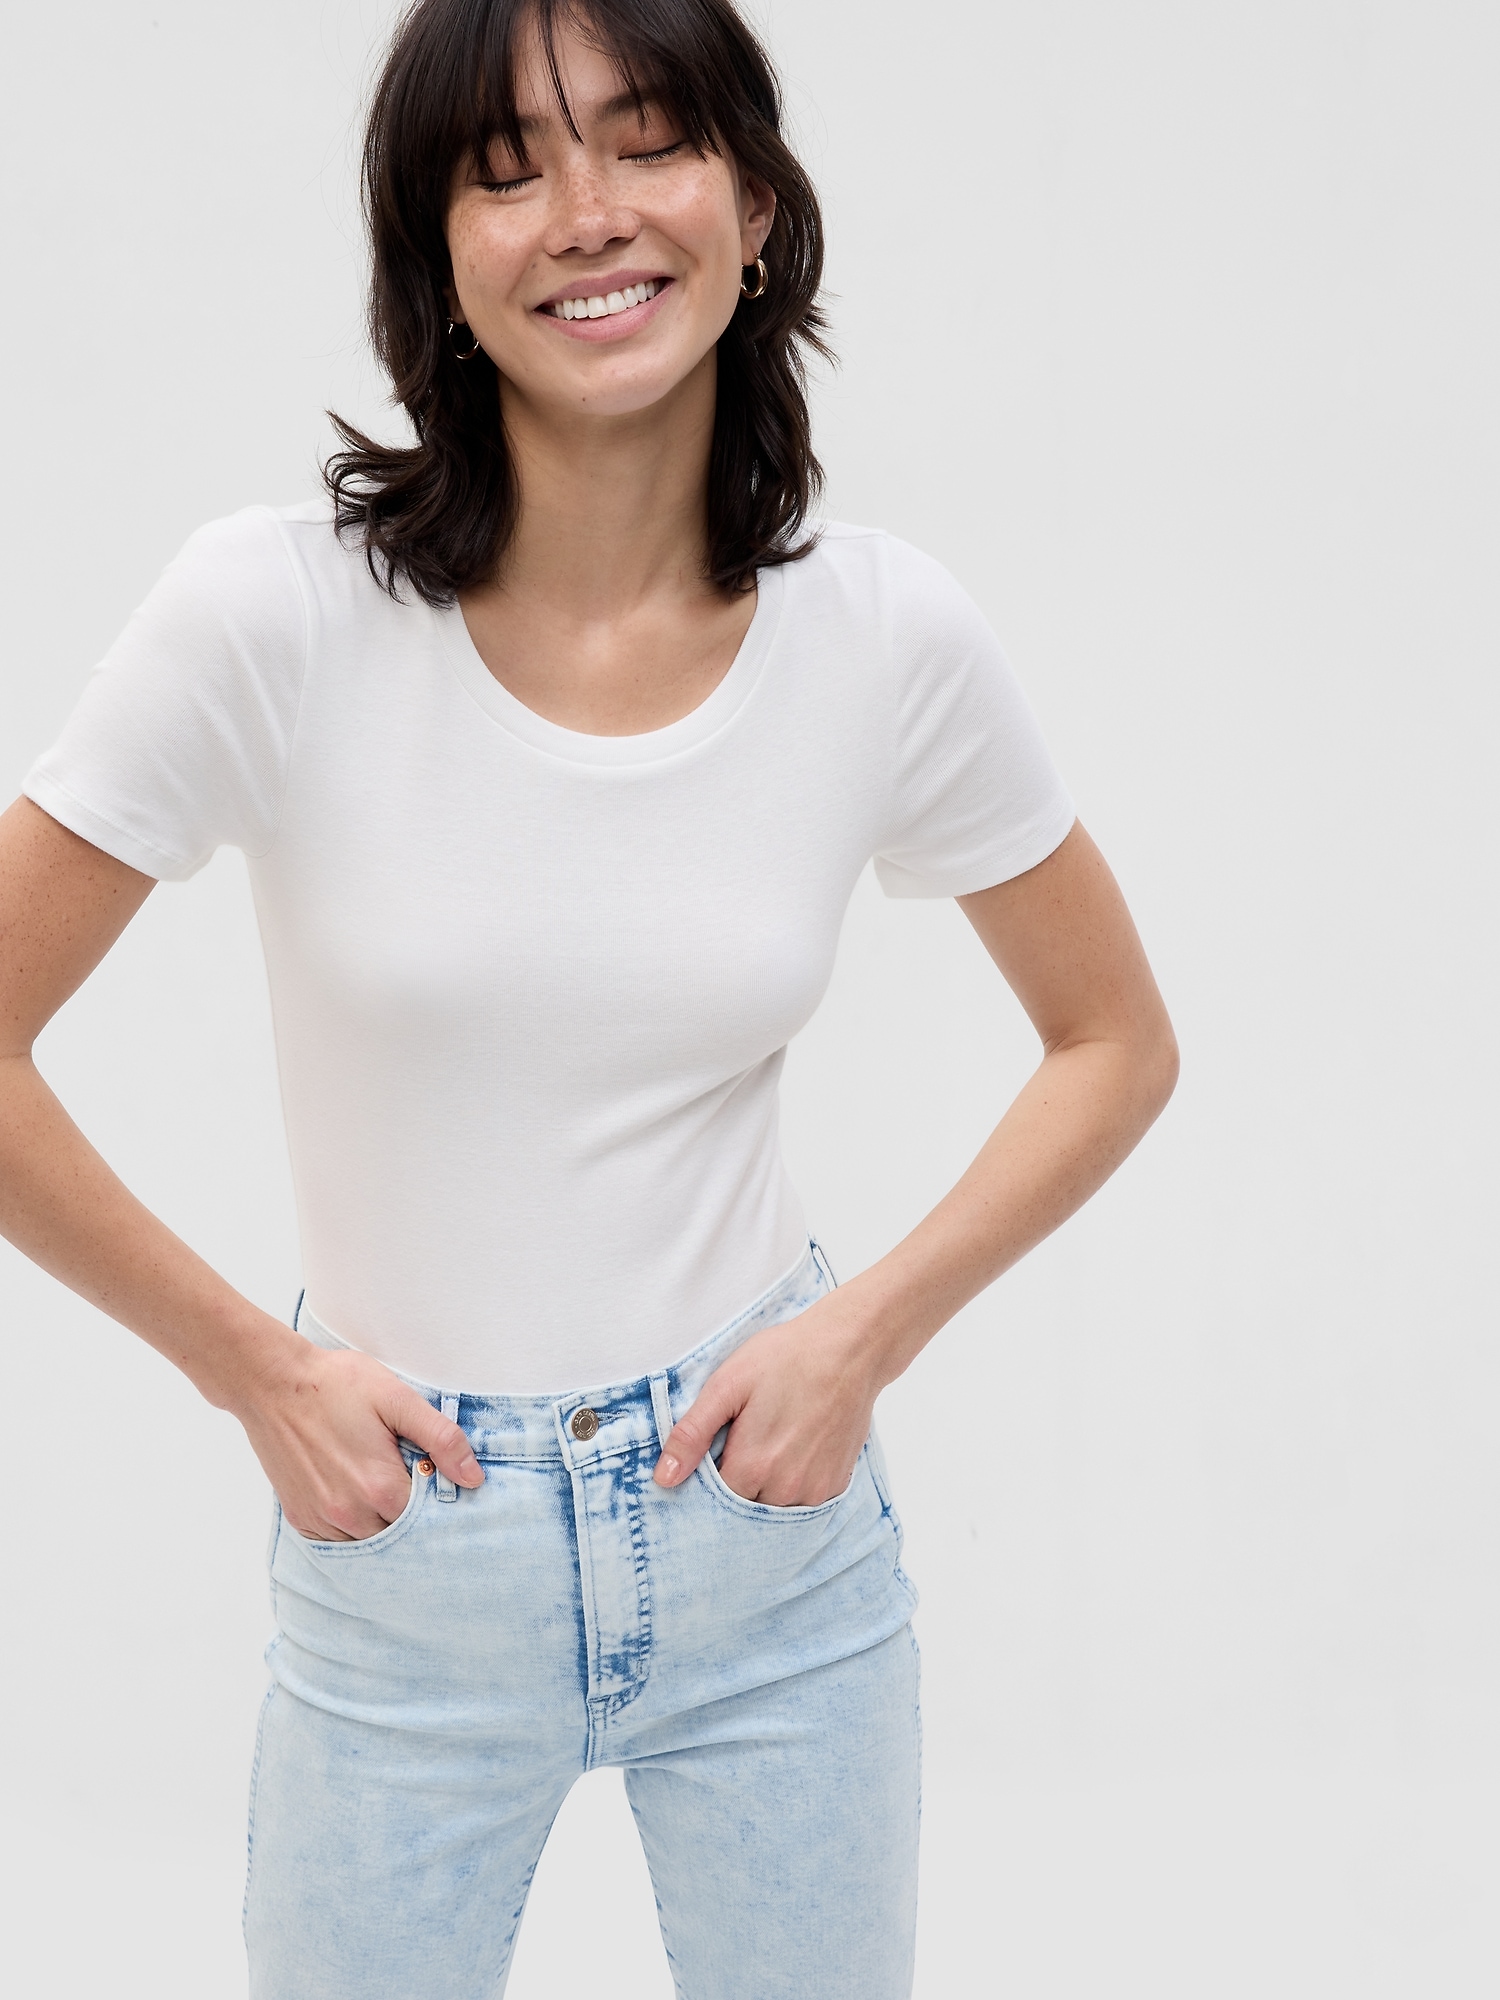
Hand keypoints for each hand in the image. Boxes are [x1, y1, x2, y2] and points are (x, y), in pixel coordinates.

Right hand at [235, 1333, 483, 1540]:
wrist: (272, 1383)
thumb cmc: (336, 1384)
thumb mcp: (397, 1399)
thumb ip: (440, 1438)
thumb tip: (474, 1477)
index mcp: (380, 1487)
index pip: (428, 1519)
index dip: (437, 1499)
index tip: (433, 1477)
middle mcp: (350, 1514)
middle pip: (399, 1534)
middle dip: (410, 1514)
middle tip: (406, 1478)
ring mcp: (322, 1519)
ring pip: (368, 1542)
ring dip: (381, 1523)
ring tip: (379, 1484)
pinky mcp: (300, 1518)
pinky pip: (336, 1541)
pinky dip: (352, 1527)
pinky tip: (354, 1495)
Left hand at [652, 1289, 888, 1506]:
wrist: (848, 1349)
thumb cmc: (786, 1359)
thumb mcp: (727, 1385)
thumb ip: (692, 1434)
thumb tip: (664, 1478)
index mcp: (751, 1468)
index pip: (711, 1502)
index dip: (705, 1480)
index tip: (710, 1456)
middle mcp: (784, 1490)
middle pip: (742, 1508)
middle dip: (734, 1485)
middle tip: (740, 1444)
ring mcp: (814, 1490)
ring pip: (773, 1510)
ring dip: (763, 1489)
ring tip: (768, 1445)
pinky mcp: (836, 1485)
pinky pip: (802, 1503)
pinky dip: (792, 1486)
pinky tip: (792, 1452)